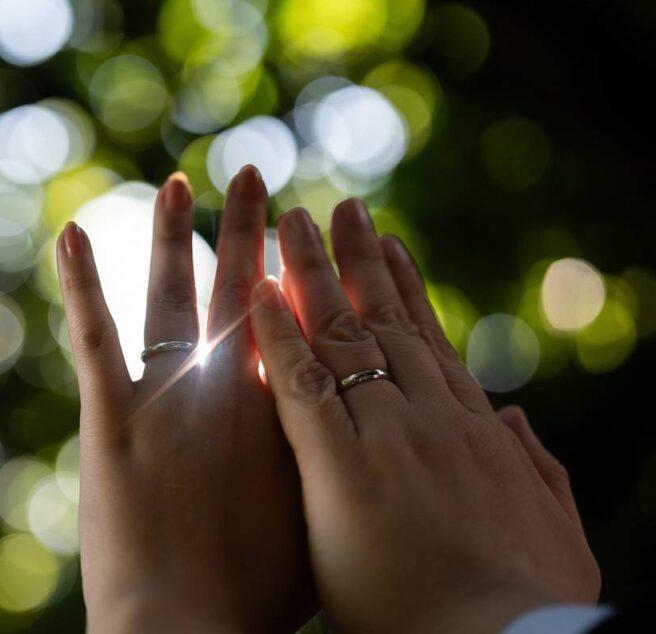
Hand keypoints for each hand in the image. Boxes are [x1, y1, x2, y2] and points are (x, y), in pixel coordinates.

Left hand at [57, 167, 312, 631]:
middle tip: (256, 175)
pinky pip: (95, 334)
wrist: (187, 629)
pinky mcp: (111, 416)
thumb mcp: (314, 523)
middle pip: (243, 287)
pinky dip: (83, 282)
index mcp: (286, 409)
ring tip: (177, 182)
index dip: (297, 267)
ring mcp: (168, 395)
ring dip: (173, 234)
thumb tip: (351, 448)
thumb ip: (322, 469)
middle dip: (250, 228)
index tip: (303, 229)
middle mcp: (231, 386)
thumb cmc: (258, 597)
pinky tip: (70, 232)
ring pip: (172, 295)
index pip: (294, 316)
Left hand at [248, 200, 599, 633]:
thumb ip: (534, 470)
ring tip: (288, 222)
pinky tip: (251, 292)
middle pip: (384, 322)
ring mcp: (387, 436)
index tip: (388, 246)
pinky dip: (276, 336)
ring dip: (312, 274)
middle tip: (335, 208)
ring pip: (342, 337)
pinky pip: (301, 387)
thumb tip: (519, 422)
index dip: (406, 291)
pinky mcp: (342, 468)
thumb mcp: (551, 531)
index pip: (429, 343)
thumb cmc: (522, 607)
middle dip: (357, 260)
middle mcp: (430, 417)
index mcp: (471, 432)